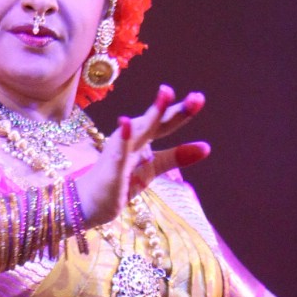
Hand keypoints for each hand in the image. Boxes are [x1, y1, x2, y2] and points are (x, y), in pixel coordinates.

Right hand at [74, 84, 209, 228]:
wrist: (89, 203)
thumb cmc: (121, 181)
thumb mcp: (153, 168)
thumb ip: (176, 157)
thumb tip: (207, 147)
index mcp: (143, 139)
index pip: (164, 123)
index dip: (181, 111)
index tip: (199, 98)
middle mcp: (131, 139)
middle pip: (154, 122)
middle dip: (171, 107)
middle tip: (195, 96)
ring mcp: (119, 152)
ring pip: (137, 130)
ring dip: (151, 114)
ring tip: (165, 94)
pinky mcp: (110, 169)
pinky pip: (117, 152)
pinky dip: (122, 137)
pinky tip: (126, 123)